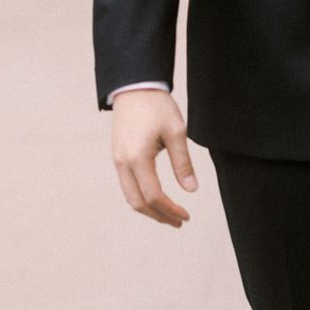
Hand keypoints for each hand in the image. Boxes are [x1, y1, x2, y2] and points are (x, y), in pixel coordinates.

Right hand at [111, 89, 198, 227]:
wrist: (135, 87)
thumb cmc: (158, 107)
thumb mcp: (176, 132)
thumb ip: (183, 162)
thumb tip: (191, 190)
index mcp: (138, 159)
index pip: (153, 196)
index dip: (170, 209)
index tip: (186, 216)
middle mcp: (123, 164)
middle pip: (138, 203)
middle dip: (158, 216)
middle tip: (179, 222)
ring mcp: (118, 161)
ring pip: (130, 196)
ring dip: (149, 209)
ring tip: (169, 215)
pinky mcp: (118, 157)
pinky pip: (127, 185)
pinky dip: (141, 197)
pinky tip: (156, 198)